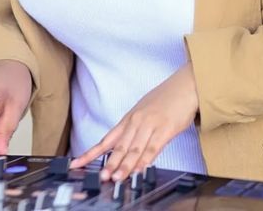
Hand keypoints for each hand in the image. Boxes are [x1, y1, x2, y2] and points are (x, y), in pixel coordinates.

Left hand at [70, 62, 198, 180]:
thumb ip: (134, 130)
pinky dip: (145, 160)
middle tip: (101, 177)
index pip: (107, 139)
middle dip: (109, 163)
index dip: (92, 153)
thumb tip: (124, 150)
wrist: (184, 86)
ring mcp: (151, 124)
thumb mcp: (144, 112)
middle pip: (120, 146)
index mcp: (129, 118)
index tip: (77, 163)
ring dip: (125, 165)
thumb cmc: (166, 98)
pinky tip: (139, 169)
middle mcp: (137, 121)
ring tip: (116, 178)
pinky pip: (154, 147)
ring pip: (135, 149)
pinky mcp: (166, 128)